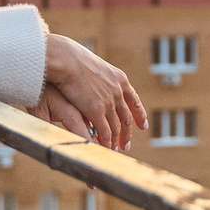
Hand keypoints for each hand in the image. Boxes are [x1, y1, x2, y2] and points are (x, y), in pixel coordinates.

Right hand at [37, 33, 146, 150]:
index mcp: (119, 79)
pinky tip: (104, 148)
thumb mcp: (94, 66)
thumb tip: (95, 82)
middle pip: (126, 117)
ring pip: (117, 127)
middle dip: (127, 133)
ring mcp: (109, 101)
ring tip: (114, 150)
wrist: (66, 58)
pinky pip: (105, 132)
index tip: (143, 126)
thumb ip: (99, 78)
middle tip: (126, 145)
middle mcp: (118, 91)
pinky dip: (106, 142)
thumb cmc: (72, 59)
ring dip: (116, 140)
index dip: (139, 114)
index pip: (133, 100)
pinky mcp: (97, 110)